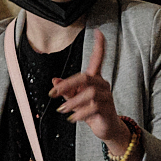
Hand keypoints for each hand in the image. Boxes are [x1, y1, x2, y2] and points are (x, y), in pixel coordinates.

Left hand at [52, 30, 142, 160]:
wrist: (107, 129)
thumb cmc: (92, 112)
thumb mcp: (76, 100)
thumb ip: (67, 91)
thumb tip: (55, 80)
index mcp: (95, 79)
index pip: (98, 59)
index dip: (99, 46)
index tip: (98, 32)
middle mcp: (102, 85)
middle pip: (85, 78)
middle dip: (68, 84)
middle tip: (54, 93)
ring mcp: (106, 97)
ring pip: (89, 94)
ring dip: (73, 102)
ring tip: (63, 109)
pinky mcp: (107, 109)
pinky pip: (92, 108)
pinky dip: (80, 113)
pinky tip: (73, 117)